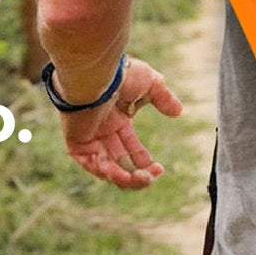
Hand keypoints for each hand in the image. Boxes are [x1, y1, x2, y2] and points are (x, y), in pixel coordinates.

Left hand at [57, 56, 183, 188]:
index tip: (159, 169)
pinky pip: (89, 164)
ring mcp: (88, 136)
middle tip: (150, 177)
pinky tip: (121, 175)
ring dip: (123, 177)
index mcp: (117, 118)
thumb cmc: (121, 75)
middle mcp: (102, 130)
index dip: (144, 160)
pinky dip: (105, 172)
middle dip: (137, 172)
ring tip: (141, 180)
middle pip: (119, 160)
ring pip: (106, 166)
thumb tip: (179, 111)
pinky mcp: (76, 141)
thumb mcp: (151, 83)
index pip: (130, 146)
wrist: (95, 73)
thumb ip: (164, 98)